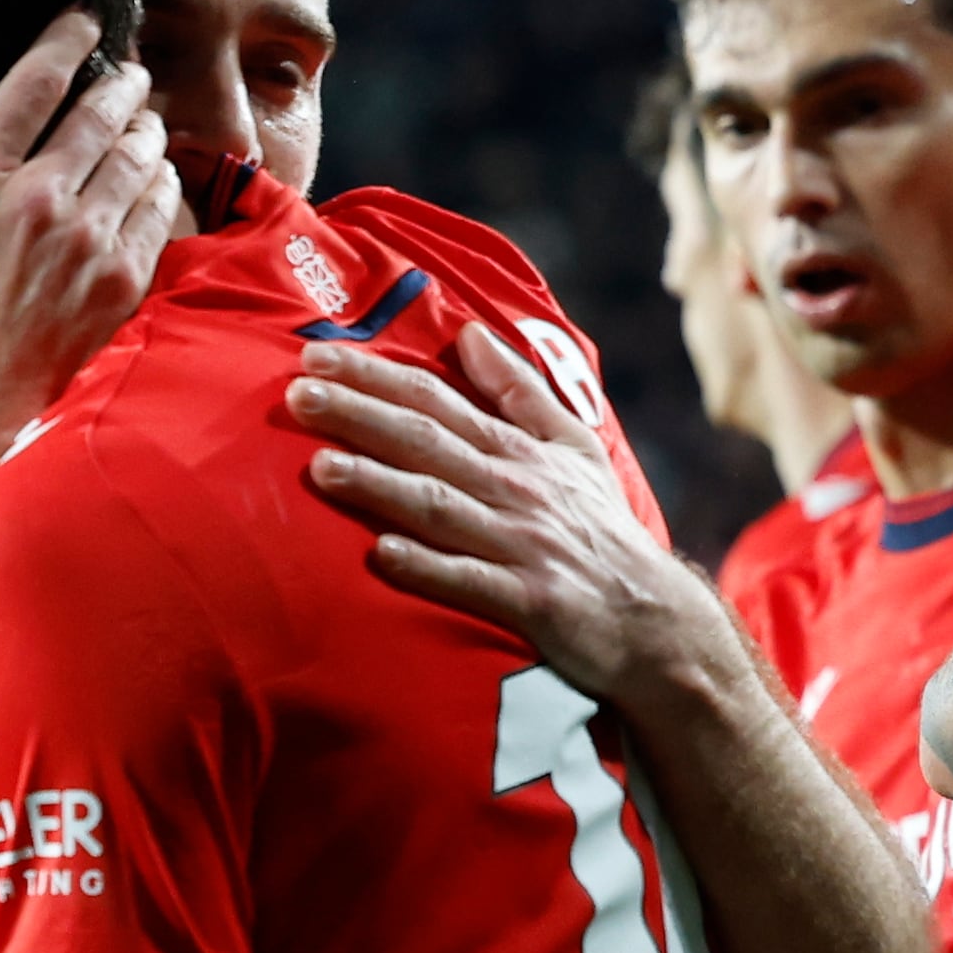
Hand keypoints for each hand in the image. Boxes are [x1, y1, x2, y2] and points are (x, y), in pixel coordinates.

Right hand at [0, 12, 172, 479]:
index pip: (30, 87)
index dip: (63, 43)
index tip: (85, 20)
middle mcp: (37, 201)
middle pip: (97, 115)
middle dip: (120, 84)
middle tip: (130, 71)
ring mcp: (86, 239)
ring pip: (134, 158)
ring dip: (145, 130)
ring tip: (147, 119)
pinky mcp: (122, 278)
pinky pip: (155, 210)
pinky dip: (161, 184)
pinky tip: (159, 175)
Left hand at [289, 323, 729, 710]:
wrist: (654, 620)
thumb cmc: (601, 532)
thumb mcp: (575, 448)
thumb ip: (520, 391)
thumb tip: (471, 332)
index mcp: (519, 452)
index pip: (438, 401)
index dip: (375, 376)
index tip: (316, 355)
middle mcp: (516, 490)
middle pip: (428, 443)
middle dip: (361, 415)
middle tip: (297, 393)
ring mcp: (521, 546)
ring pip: (439, 507)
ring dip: (381, 485)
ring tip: (321, 467)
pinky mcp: (529, 602)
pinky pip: (470, 581)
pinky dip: (428, 566)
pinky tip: (381, 553)